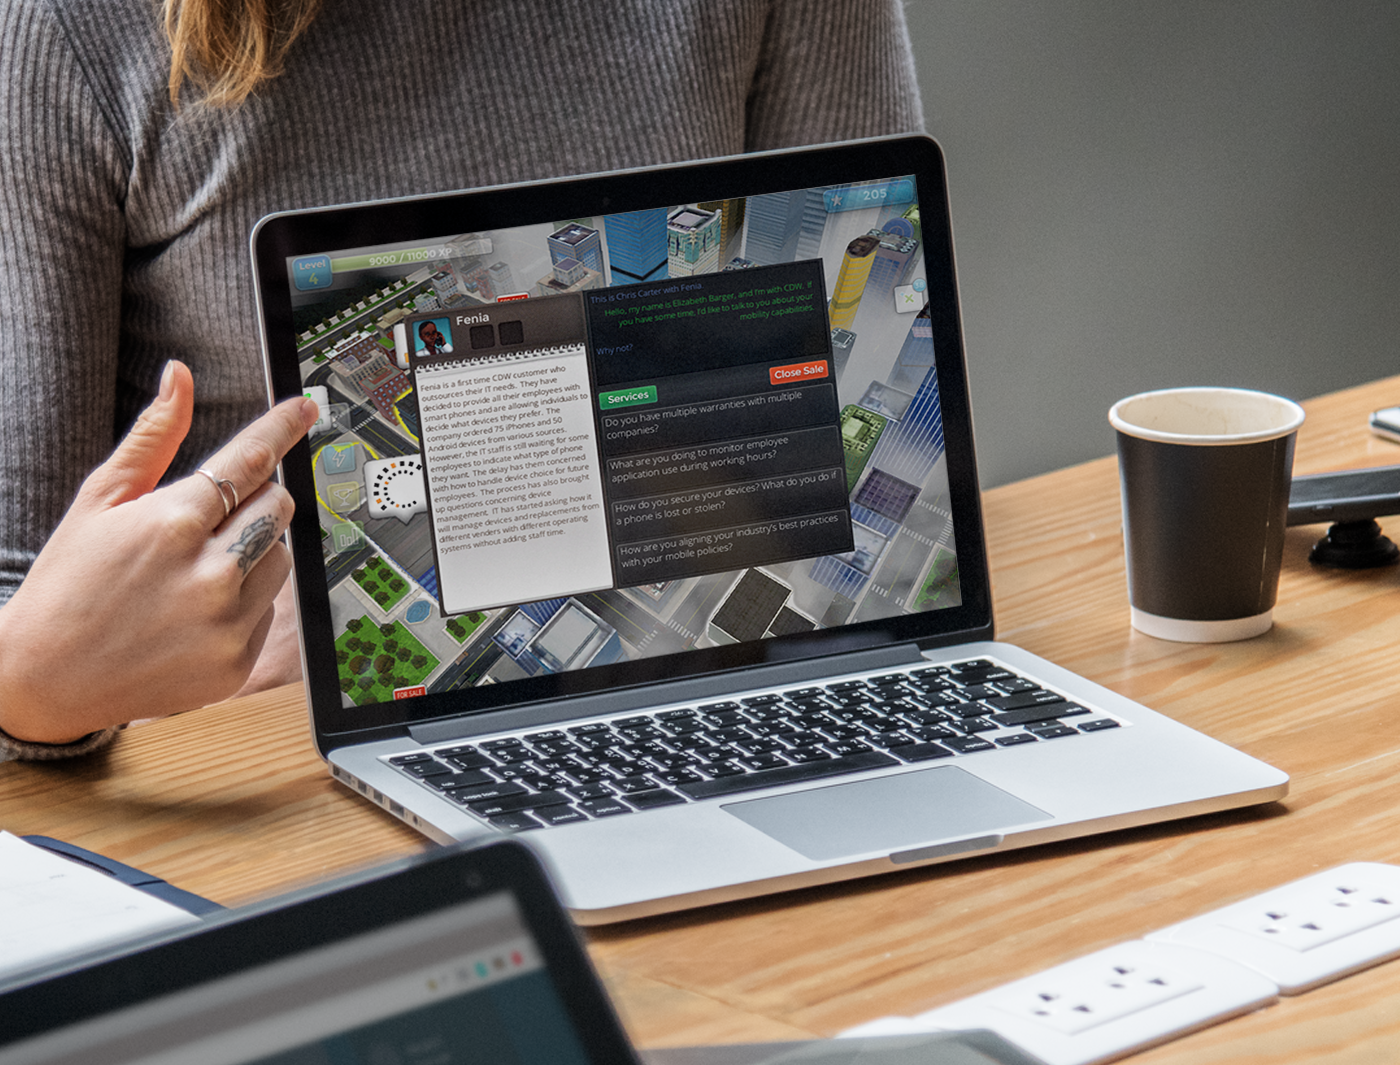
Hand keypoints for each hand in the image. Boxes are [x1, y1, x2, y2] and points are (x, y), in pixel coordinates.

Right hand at [0, 361, 317, 743]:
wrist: (46, 677)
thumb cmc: (69, 582)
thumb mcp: (99, 501)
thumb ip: (152, 437)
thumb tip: (180, 377)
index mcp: (173, 523)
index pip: (251, 459)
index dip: (282, 428)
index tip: (304, 408)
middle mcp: (209, 572)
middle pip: (277, 506)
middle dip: (257, 498)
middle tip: (215, 514)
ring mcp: (226, 621)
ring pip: (281, 556)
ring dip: (254, 551)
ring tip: (196, 568)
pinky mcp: (237, 660)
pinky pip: (270, 608)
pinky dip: (245, 600)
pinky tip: (196, 609)